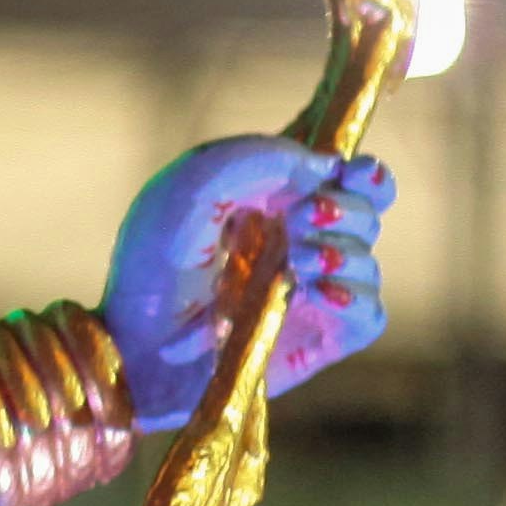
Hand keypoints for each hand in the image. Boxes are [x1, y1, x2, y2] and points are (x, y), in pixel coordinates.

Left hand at [100, 139, 390, 429]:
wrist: (135, 346)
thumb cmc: (152, 265)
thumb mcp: (191, 187)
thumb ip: (256, 158)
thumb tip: (324, 168)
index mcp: (272, 200)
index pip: (344, 176)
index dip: (362, 172)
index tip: (349, 173)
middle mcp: (296, 242)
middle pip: (366, 213)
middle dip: (345, 210)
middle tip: (301, 220)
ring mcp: (309, 291)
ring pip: (368, 261)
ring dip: (344, 252)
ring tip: (300, 260)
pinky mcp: (317, 338)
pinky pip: (370, 315)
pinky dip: (356, 298)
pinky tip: (321, 293)